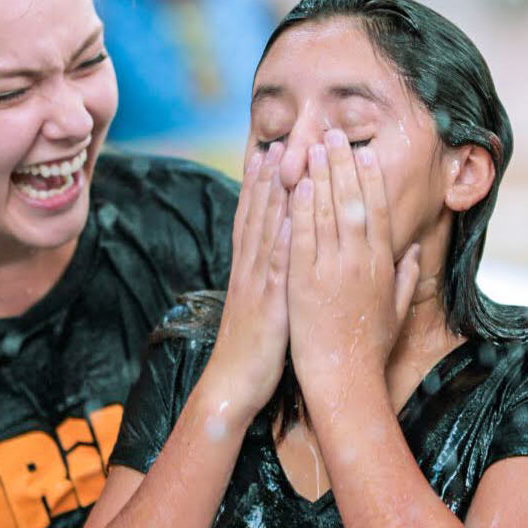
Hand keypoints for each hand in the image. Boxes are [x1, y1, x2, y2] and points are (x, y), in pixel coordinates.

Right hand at [200, 142, 290, 418]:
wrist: (233, 385)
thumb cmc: (252, 351)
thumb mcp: (261, 309)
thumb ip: (268, 282)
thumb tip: (278, 262)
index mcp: (248, 271)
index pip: (252, 220)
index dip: (259, 186)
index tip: (267, 154)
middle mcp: (249, 270)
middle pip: (257, 216)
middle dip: (266, 178)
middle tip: (276, 142)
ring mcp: (257, 283)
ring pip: (266, 230)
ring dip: (273, 194)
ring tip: (283, 161)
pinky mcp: (270, 301)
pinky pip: (278, 262)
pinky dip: (284, 234)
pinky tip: (293, 211)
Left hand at [287, 130, 419, 400]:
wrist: (345, 381)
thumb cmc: (370, 350)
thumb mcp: (397, 311)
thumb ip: (408, 277)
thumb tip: (414, 248)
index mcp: (382, 266)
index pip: (379, 212)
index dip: (372, 179)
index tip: (365, 153)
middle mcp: (360, 262)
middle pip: (353, 202)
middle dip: (343, 165)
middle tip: (334, 135)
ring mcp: (332, 270)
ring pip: (326, 213)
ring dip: (319, 176)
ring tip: (311, 147)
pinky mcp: (304, 282)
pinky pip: (301, 236)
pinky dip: (299, 208)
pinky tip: (295, 185)